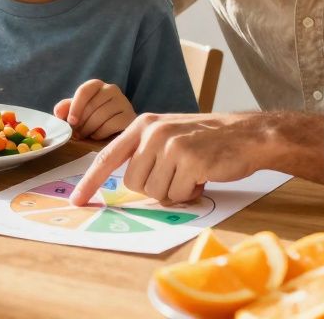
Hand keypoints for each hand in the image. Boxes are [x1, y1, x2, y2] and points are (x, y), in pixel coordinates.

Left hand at [54, 79, 135, 139]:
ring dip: (89, 129)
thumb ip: (66, 109)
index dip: (76, 107)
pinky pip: (111, 125)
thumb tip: (58, 112)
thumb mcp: (77, 111)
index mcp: (96, 85)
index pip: (84, 90)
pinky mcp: (130, 116)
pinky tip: (97, 136)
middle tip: (76, 133)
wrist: (115, 128)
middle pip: (92, 105)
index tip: (71, 122)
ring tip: (86, 135)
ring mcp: (123, 102)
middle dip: (81, 122)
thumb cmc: (93, 118)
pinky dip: (100, 133)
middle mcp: (112, 89)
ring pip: (101, 116)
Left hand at [70, 112, 290, 205]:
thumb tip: (125, 181)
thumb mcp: (168, 136)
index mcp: (143, 124)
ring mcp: (170, 145)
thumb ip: (144, 152)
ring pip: (155, 192)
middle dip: (155, 188)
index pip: (108, 157)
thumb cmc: (207, 140)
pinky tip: (204, 175)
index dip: (90, 181)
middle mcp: (152, 132)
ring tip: (192, 172)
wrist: (247, 135)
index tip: (76, 200)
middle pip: (134, 183)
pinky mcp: (189, 160)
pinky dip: (191, 193)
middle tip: (177, 174)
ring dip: (175, 191)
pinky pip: (178, 195)